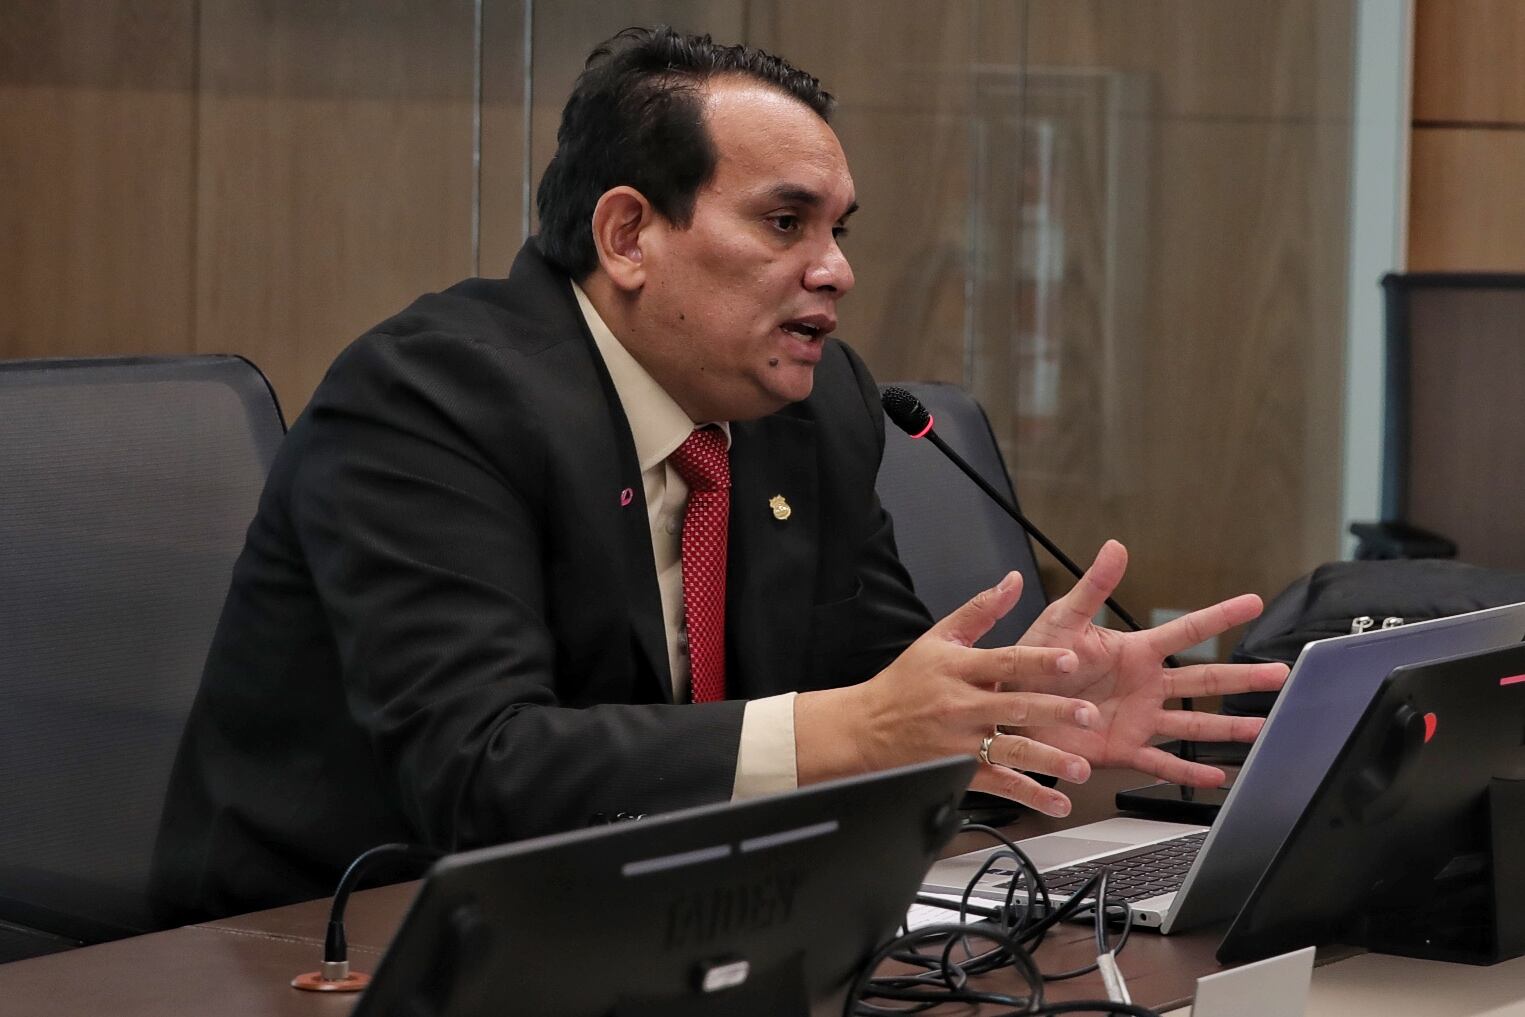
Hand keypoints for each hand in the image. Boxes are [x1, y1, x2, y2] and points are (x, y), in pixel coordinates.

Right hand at [795, 571, 1098, 816]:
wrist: (864, 729)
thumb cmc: (904, 683)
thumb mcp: (938, 638)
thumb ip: (980, 610)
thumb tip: (1012, 581)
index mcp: (958, 668)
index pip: (1004, 660)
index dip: (1037, 661)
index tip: (1070, 660)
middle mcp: (961, 705)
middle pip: (1014, 706)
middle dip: (1054, 711)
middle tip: (1088, 714)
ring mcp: (961, 742)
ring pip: (1010, 750)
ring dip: (1048, 760)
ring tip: (1081, 767)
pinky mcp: (959, 772)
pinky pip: (999, 784)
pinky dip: (1029, 795)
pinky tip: (1056, 802)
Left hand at [1012, 540, 1288, 786]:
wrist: (1009, 704)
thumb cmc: (1033, 659)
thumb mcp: (1063, 618)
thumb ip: (1093, 587)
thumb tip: (1115, 547)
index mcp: (1134, 652)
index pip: (1186, 631)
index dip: (1220, 615)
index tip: (1253, 602)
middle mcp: (1144, 685)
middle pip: (1205, 679)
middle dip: (1243, 676)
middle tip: (1281, 674)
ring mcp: (1138, 718)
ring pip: (1194, 723)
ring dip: (1229, 727)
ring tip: (1264, 729)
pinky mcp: (1123, 748)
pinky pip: (1162, 763)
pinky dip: (1189, 771)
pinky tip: (1218, 775)